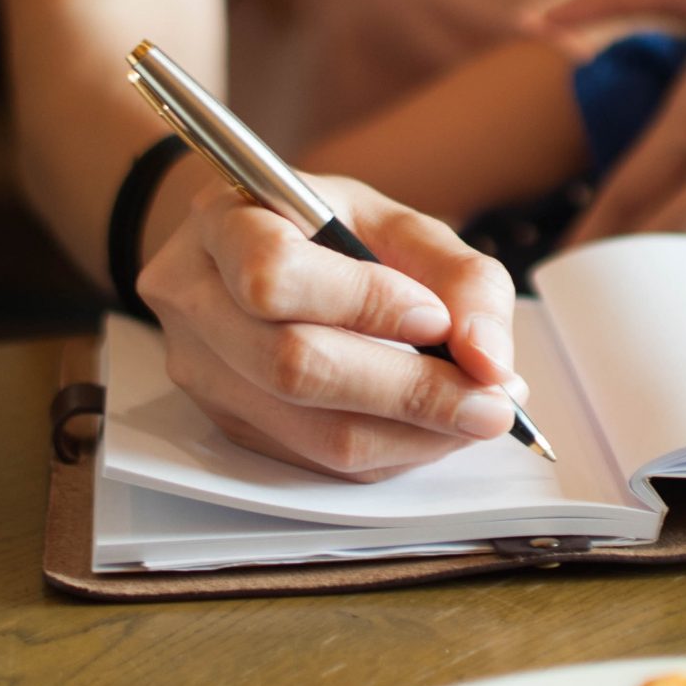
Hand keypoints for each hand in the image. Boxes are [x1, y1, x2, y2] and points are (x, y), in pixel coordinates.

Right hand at [137, 174, 527, 481]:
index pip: (274, 275)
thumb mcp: (395, 223)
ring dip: (414, 433)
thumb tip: (489, 359)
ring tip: (478, 413)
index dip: (363, 303)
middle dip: (410, 390)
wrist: (254, 254)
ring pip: (311, 432)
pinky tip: (434, 428)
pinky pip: (321, 462)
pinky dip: (394, 451)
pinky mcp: (228, 427)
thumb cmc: (325, 231)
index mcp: (223, 223)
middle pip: (293, 367)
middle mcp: (193, 300)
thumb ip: (459, 278)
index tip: (436, 318)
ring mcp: (201, 373)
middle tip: (492, 397)